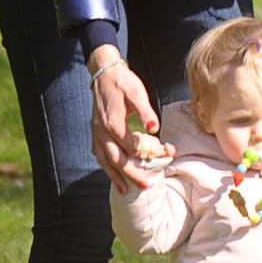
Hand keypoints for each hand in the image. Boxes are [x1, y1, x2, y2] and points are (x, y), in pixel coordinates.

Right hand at [88, 45, 161, 191]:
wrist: (104, 72)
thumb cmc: (123, 82)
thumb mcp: (137, 93)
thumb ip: (145, 111)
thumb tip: (155, 128)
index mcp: (113, 123)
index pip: (133, 146)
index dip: (150, 153)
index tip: (167, 154)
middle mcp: (102, 131)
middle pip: (117, 159)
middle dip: (132, 174)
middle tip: (147, 185)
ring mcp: (96, 132)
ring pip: (105, 160)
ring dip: (115, 176)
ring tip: (126, 190)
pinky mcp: (95, 131)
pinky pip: (98, 154)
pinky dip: (105, 166)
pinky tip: (113, 174)